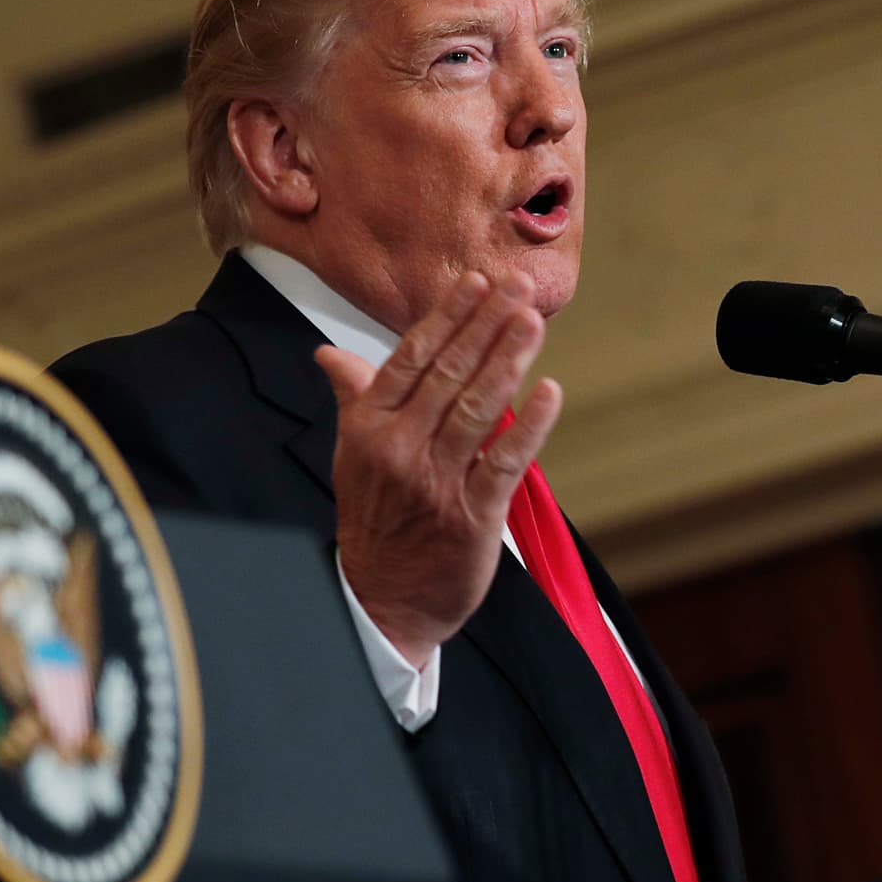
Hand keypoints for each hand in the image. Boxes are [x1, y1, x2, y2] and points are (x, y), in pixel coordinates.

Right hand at [314, 270, 562, 669]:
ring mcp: (436, 483)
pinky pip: (504, 462)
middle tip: (521, 286)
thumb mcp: (352, 455)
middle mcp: (399, 448)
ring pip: (478, 409)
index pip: (412, 357)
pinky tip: (552, 391)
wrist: (380, 600)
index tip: (479, 281)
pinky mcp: (471, 517)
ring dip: (509, 360)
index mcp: (368, 427)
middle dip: (488, 324)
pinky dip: (531, 426)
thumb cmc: (374, 518)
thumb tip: (330, 354)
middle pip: (450, 373)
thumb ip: (355, 398)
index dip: (449, 317)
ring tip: (534, 321)